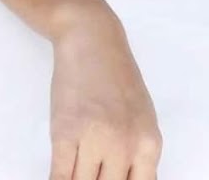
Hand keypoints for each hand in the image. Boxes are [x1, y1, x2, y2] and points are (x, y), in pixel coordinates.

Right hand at [48, 6, 162, 179]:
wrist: (94, 42)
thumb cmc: (118, 80)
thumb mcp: (141, 119)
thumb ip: (138, 155)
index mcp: (149, 143)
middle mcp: (126, 144)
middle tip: (92, 173)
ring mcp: (96, 139)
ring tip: (77, 169)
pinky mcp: (66, 134)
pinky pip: (59, 179)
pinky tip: (59, 175)